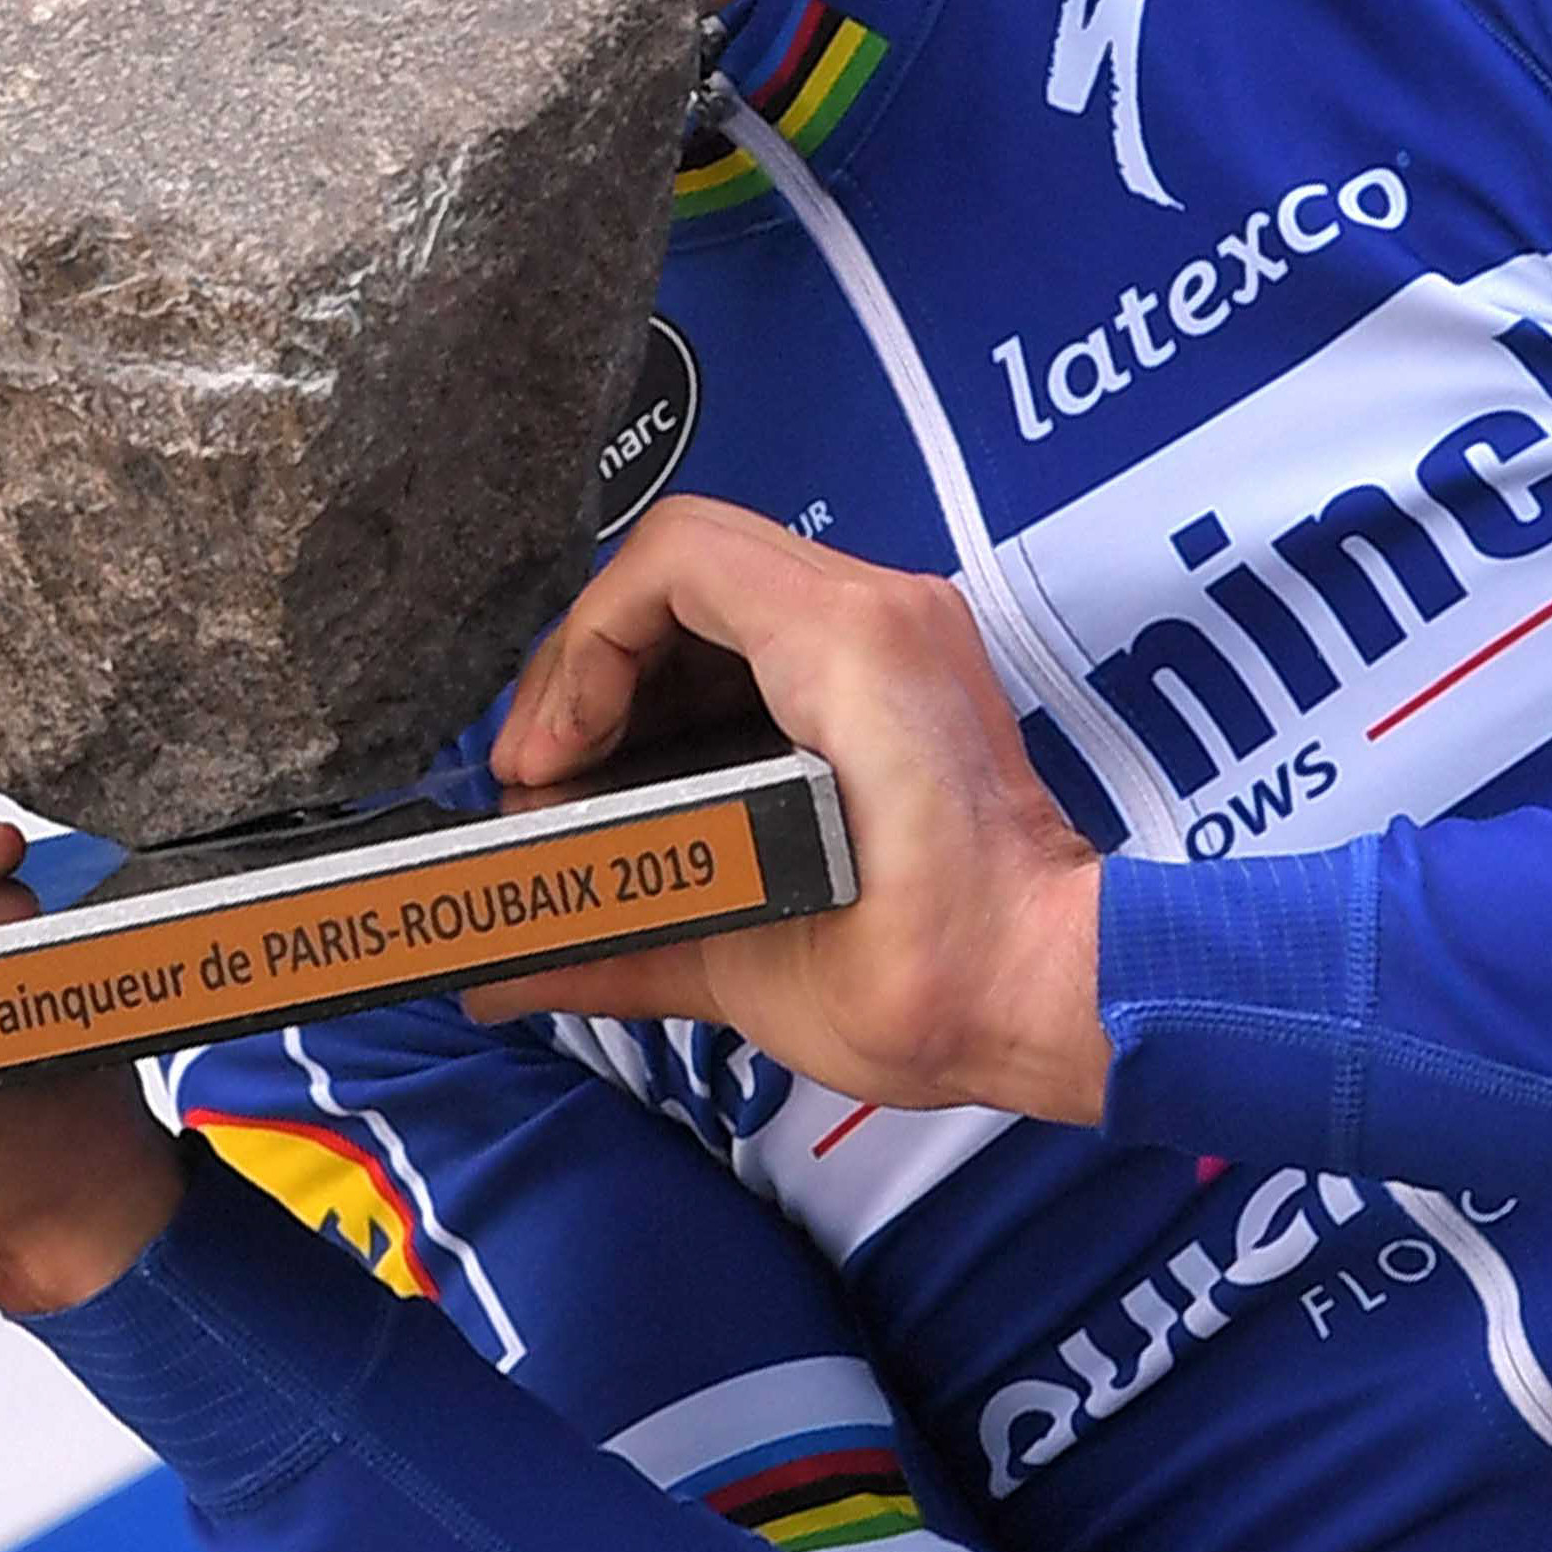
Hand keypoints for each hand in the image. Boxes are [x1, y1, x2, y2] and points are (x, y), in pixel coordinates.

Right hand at [468, 500, 1109, 1124]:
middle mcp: (881, 610)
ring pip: (721, 589)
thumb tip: (494, 973)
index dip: (581, 650)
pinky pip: (767, 628)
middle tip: (546, 772)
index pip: (673, 563)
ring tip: (586, 774)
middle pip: (686, 563)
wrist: (1057, 988)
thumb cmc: (943, 979)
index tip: (550, 759)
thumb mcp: (755, 971)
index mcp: (852, 650)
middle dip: (592, 660)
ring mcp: (898, 627)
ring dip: (636, 671)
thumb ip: (610, 947)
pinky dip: (691, 684)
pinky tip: (654, 772)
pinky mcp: (899, 661)